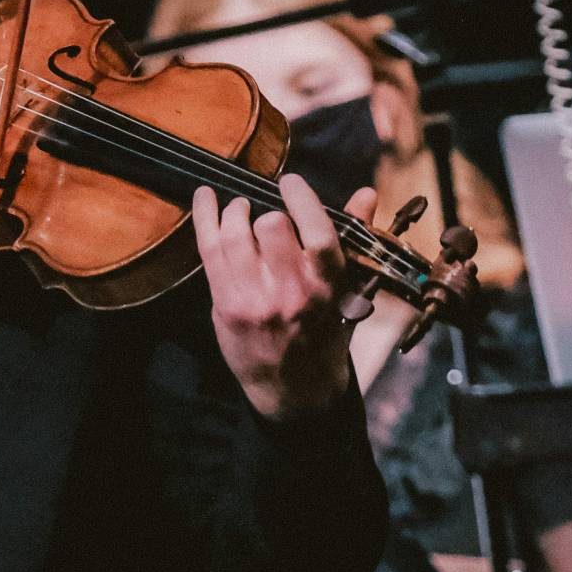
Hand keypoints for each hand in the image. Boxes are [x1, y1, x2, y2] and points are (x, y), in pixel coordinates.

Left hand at [193, 176, 374, 420]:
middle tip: (265, 213)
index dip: (301, 199)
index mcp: (327, 286)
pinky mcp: (226, 306)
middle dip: (266, 211)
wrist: (294, 389)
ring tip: (239, 209)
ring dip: (234, 212)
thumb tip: (367, 193)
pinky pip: (209, 251)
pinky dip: (204, 218)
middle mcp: (291, 293)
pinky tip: (204, 198)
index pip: (317, 232)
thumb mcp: (349, 290)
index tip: (290, 182)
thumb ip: (352, 239)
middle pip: (271, 227)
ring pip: (235, 235)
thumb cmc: (324, 333)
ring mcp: (255, 300)